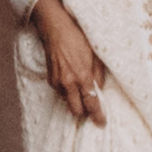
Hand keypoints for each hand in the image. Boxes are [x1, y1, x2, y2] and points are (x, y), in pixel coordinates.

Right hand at [31, 0, 109, 126]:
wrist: (55, 28)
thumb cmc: (78, 38)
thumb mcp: (95, 55)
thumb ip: (98, 75)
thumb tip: (99, 90)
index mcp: (82, 76)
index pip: (91, 103)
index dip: (97, 115)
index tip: (101, 122)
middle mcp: (68, 83)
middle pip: (76, 110)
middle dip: (84, 112)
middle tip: (92, 108)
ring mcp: (57, 82)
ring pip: (67, 102)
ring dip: (75, 100)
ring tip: (82, 89)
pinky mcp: (50, 79)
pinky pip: (61, 92)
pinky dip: (68, 91)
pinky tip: (72, 81)